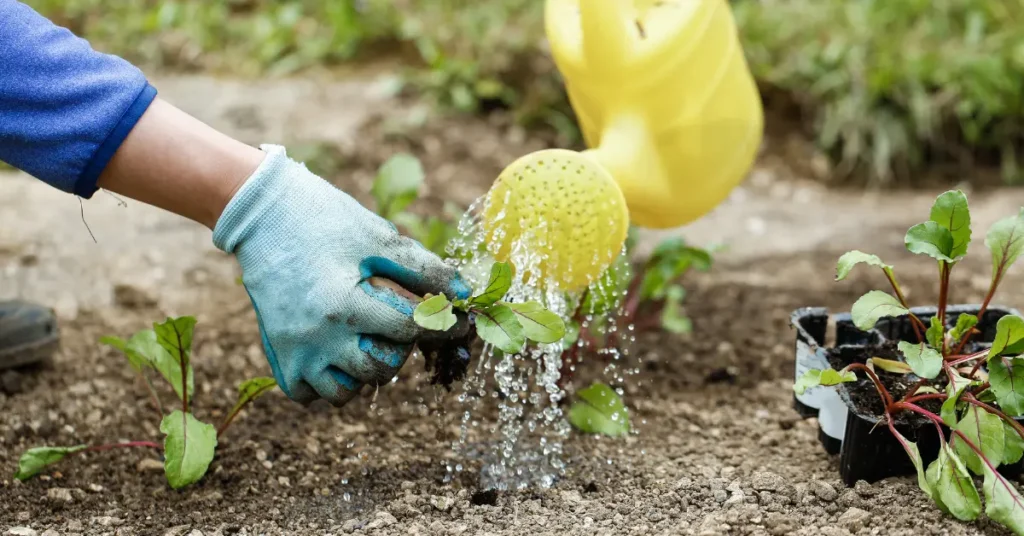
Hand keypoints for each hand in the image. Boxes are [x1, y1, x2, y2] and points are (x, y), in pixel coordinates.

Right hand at [213, 145, 469, 405]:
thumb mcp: (378, 238)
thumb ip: (424, 269)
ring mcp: (293, 351)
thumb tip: (465, 294)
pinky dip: (330, 382)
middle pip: (381, 369)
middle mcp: (316, 336)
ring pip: (345, 392)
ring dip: (366, 372)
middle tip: (398, 324)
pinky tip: (340, 355)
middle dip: (400, 349)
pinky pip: (310, 394)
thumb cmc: (325, 220)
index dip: (441, 324)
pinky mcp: (277, 355)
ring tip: (368, 340)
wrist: (261, 214)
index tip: (456, 320)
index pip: (409, 331)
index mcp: (343, 304)